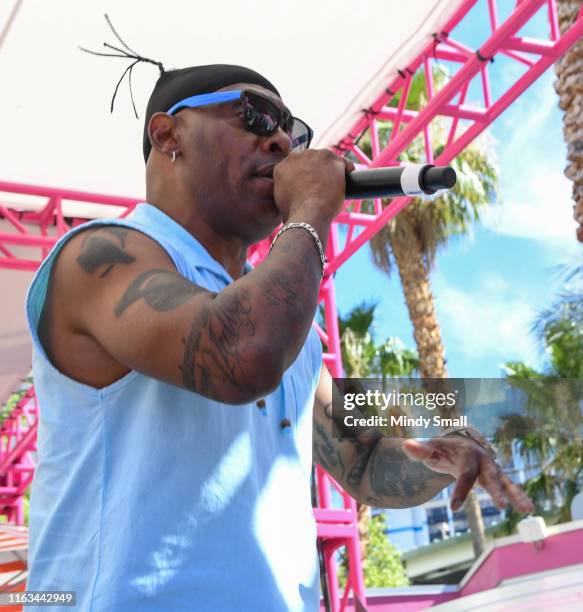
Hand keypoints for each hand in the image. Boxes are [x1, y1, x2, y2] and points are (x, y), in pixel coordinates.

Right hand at [273, 149, 354, 222]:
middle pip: (310, 160)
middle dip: (317, 171)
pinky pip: (343, 162)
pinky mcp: (331, 158)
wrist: (308, 213)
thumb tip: (295, 198)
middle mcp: (296, 156)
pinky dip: (347, 169)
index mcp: (282, 167)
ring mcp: (314, 155)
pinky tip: (348, 178)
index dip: (304, 176)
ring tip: (335, 185)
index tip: (310, 185)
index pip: (296, 166)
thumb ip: (287, 192)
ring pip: (326, 159)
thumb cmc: (294, 214)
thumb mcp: (282, 201)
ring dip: (331, 170)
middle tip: (322, 186)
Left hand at [402, 437, 533, 513]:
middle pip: (489, 477)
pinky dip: (519, 496)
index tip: (453, 508)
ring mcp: (492, 469)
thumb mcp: (430, 450)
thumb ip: (420, 450)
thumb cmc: (442, 450)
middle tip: (501, 507)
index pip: (464, 476)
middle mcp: (483, 461)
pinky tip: (529, 509)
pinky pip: (510, 486)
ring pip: (505, 482)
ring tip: (526, 509)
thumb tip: (406, 445)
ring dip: (515, 494)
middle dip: (495, 491)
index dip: (459, 491)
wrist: (459, 444)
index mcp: (466, 455)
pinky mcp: (497, 477)